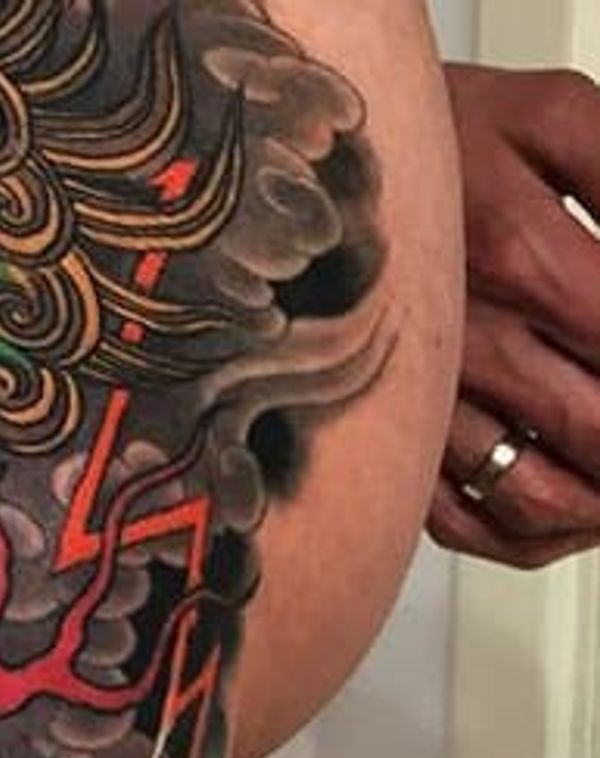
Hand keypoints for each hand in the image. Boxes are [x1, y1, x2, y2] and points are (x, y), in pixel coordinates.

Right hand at [431, 64, 599, 569]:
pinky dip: (530, 536)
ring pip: (531, 497)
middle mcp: (457, 344)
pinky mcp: (381, 448)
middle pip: (594, 429)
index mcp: (510, 254)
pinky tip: (569, 513)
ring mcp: (412, 407)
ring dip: (598, 505)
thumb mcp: (547, 120)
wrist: (289, 177)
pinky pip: (461, 525)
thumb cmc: (420, 147)